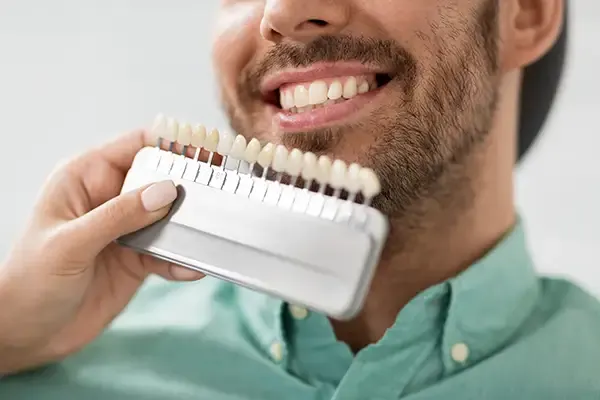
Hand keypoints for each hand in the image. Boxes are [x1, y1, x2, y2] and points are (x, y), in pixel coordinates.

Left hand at [0, 130, 203, 373]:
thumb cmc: (30, 281)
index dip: (171, 143)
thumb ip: (119, 216)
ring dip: (190, 227)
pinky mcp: (138, 259)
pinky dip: (183, 259)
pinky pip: (169, 252)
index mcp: (86, 178)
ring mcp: (127, 229)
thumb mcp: (71, 244)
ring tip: (210, 234)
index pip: (136, 146)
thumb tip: (166, 191)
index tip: (206, 149)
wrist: (27, 333)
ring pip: (170, 217)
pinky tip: (192, 268)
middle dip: (189, 186)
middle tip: (219, 193)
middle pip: (161, 179)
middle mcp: (110, 199)